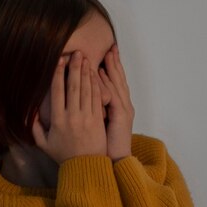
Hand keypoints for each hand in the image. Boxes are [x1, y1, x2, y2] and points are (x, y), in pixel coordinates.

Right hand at [31, 54, 107, 162]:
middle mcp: (72, 116)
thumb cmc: (63, 155)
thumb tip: (30, 110)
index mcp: (58, 120)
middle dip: (75, 68)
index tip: (60, 61)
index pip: (58, 92)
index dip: (58, 75)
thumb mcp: (43, 143)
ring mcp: (87, 117)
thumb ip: (35, 126)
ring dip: (86, 73)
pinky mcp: (98, 119)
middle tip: (77, 53)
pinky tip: (95, 75)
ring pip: (87, 90)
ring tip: (86, 59)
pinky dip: (96, 85)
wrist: (85, 166)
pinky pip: (96, 98)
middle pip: (74, 87)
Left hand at [100, 43, 135, 160]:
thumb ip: (96, 110)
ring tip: (108, 53)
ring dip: (112, 68)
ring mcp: (123, 109)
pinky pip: (113, 95)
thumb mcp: (101, 125)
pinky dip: (107, 83)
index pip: (114, 82)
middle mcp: (123, 104)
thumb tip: (83, 98)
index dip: (110, 68)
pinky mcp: (121, 115)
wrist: (114, 161)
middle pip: (119, 79)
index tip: (105, 53)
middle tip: (110, 46)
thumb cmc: (104, 146)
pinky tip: (101, 72)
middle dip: (114, 62)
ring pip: (117, 83)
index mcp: (118, 106)